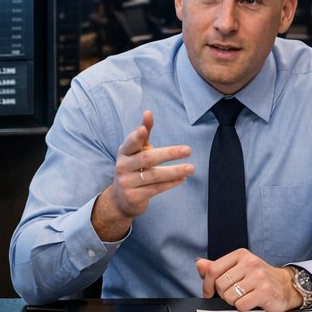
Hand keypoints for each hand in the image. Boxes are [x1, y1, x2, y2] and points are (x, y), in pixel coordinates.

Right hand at [94, 110, 193, 237]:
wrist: (120, 199)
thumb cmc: (132, 168)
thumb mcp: (136, 151)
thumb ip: (143, 133)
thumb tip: (148, 112)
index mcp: (124, 153)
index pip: (130, 143)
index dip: (136, 137)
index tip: (144, 130)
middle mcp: (122, 167)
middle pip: (147, 158)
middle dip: (169, 153)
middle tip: (188, 150)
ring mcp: (127, 183)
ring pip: (154, 175)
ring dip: (175, 171)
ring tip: (191, 168)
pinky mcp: (134, 197)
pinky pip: (155, 189)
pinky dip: (170, 184)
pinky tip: (182, 179)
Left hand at [197, 251, 301, 311]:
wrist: (285, 286)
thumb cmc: (259, 278)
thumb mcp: (238, 268)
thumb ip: (217, 267)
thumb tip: (199, 264)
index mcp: (241, 254)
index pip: (212, 270)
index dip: (207, 285)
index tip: (209, 292)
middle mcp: (250, 262)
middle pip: (220, 285)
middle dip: (224, 294)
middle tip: (236, 293)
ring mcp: (258, 276)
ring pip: (229, 296)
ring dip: (234, 301)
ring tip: (245, 296)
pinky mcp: (265, 291)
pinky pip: (241, 305)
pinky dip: (244, 307)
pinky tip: (252, 301)